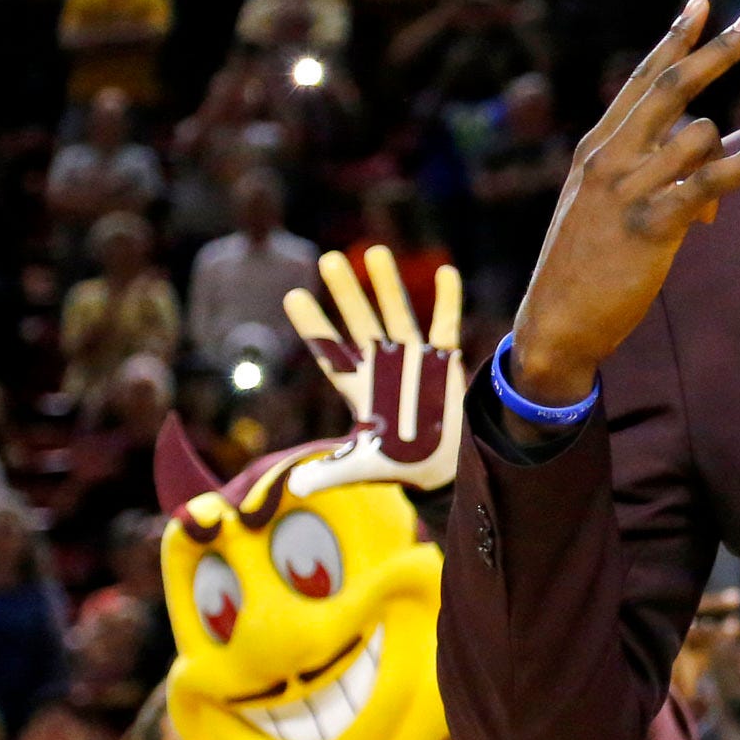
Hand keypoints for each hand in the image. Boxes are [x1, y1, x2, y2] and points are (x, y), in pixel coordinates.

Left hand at [284, 248, 464, 496]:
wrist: (441, 468)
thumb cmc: (398, 466)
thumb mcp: (361, 468)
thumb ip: (330, 473)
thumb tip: (295, 488)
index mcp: (358, 388)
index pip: (330, 351)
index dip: (313, 325)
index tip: (293, 295)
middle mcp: (382, 366)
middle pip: (360, 322)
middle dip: (346, 292)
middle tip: (328, 258)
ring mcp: (413, 361)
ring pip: (398, 314)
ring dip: (388, 285)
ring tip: (375, 251)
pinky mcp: (444, 364)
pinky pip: (446, 326)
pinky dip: (446, 300)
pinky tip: (445, 272)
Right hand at [506, 0, 739, 408]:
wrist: (555, 322)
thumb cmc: (589, 267)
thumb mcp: (614, 210)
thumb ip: (657, 182)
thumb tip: (710, 183)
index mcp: (599, 147)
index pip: (641, 80)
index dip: (674, 40)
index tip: (702, 2)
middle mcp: (610, 156)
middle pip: (672, 87)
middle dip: (719, 49)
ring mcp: (627, 188)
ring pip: (698, 135)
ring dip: (726, 157)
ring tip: (710, 205)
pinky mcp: (650, 224)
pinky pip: (708, 182)